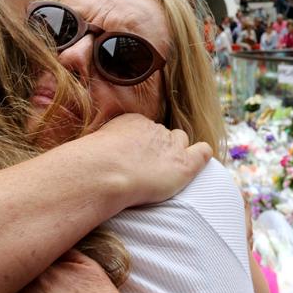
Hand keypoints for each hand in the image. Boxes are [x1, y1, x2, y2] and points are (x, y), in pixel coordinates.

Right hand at [82, 114, 212, 207]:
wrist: (105, 171)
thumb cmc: (90, 164)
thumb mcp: (91, 147)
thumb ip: (100, 149)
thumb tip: (89, 158)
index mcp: (132, 122)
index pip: (145, 129)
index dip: (142, 145)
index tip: (133, 158)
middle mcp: (154, 129)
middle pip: (164, 135)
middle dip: (160, 148)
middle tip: (148, 167)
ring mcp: (171, 145)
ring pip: (181, 143)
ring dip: (177, 153)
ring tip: (167, 169)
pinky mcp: (184, 164)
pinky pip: (202, 152)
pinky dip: (202, 155)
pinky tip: (199, 160)